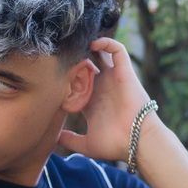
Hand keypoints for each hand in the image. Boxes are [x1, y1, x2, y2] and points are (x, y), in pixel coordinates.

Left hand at [58, 37, 153, 160]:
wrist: (136, 140)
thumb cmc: (115, 144)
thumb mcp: (87, 145)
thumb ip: (70, 141)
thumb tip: (54, 139)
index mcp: (91, 102)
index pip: (75, 83)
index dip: (64, 77)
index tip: (51, 76)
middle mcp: (101, 88)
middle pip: (86, 66)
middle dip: (74, 59)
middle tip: (61, 55)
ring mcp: (112, 78)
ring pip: (101, 54)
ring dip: (89, 47)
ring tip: (76, 45)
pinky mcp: (124, 71)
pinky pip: (117, 49)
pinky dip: (107, 43)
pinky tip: (93, 44)